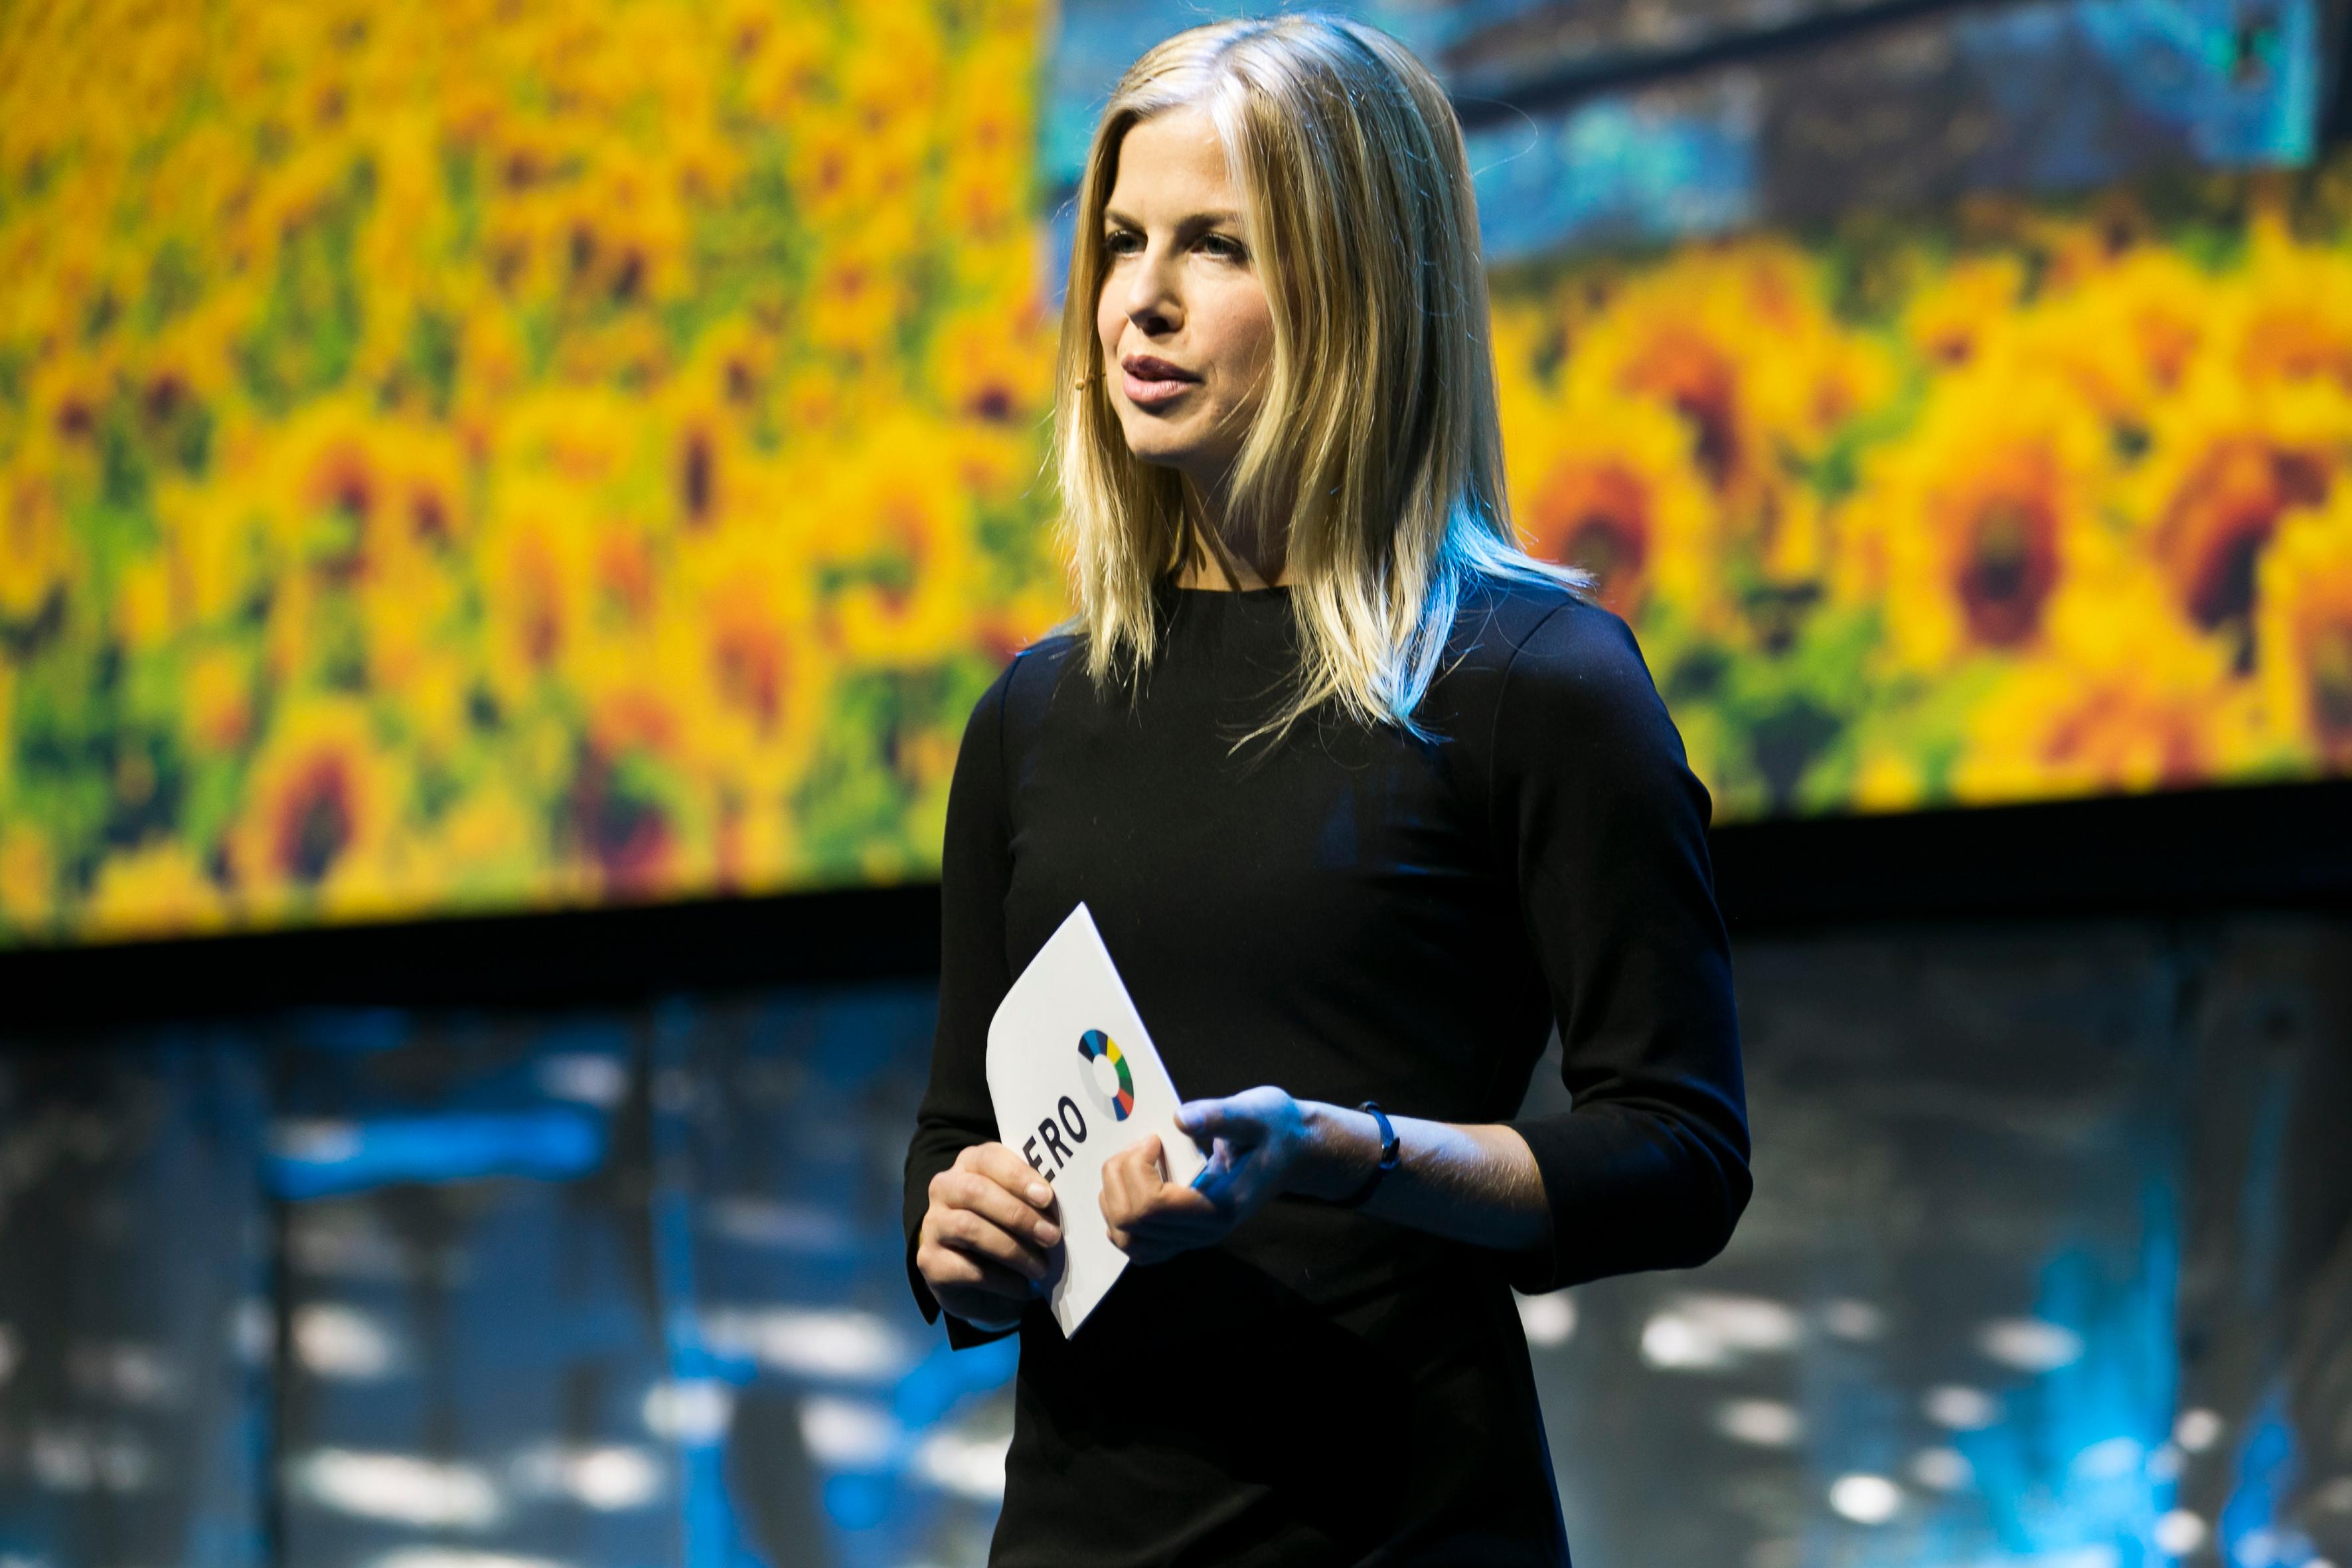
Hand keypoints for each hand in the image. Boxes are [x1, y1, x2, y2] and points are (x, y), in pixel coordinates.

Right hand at [915, 1142, 1062, 1332]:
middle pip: (975, 1192)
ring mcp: (933, 1225)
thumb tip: (1058, 1205)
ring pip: (969, 1228)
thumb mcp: (1021, 1205)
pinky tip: (1022, 1287)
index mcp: (970, 1164)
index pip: (989, 1158)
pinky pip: (966, 1269)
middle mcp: (944, 1188)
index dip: (1017, 1176)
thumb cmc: (1006, 1228)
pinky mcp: (930, 1261)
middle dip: (1018, 1215)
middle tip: (1051, 1236)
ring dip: (1012, 1249)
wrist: (975, 1277)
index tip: (1046, 1198)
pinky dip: (1002, 1280)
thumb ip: (1034, 1197)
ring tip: (1040, 1267)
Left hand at [1100, 1085, 1312, 1264]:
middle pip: (1131, 1224)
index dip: (1137, 1170)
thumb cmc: (1276, 1130)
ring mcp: (1191, 1238)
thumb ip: (1218, 1116)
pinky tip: (1130, 1187)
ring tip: (1130, 1164)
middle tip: (1140, 1145)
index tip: (1154, 1138)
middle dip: (1119, 1178)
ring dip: (1113, 1199)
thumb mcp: (1254, 1112)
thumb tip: (1180, 1118)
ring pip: (1127, 1240)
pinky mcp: (1183, 1235)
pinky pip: (1137, 1244)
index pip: (1152, 1207)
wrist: (1295, 1152)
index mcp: (1218, 1208)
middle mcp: (1203, 1233)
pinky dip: (1120, 1218)